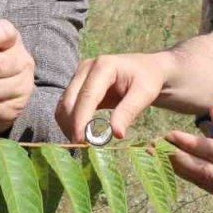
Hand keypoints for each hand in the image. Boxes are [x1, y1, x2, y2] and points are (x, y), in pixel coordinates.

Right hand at [55, 51, 174, 142]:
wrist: (147, 68)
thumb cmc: (148, 79)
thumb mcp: (145, 94)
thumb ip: (128, 111)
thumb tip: (116, 134)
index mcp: (103, 66)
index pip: (86, 96)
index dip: (81, 119)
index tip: (80, 140)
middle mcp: (86, 68)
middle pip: (69, 100)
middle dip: (72, 125)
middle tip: (81, 147)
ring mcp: (79, 76)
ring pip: (64, 105)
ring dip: (68, 125)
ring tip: (82, 143)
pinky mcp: (77, 86)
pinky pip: (67, 107)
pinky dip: (70, 122)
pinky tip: (81, 134)